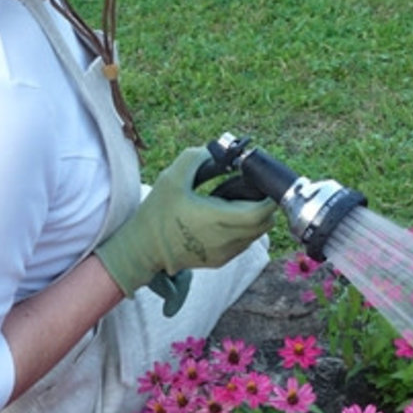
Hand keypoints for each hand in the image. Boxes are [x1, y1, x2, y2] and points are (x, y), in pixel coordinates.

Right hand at [94, 146, 276, 298]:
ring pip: (256, 234)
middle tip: (250, 187)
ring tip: (235, 201)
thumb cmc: (157, 213)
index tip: (261, 180)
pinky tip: (224, 217)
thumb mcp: (172, 177)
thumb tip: (217, 152)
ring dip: (254, 217)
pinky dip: (243, 229)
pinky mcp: (220, 261)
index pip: (262, 211)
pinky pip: (243, 243)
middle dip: (264, 204)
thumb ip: (197, 157)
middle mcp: (227, 239)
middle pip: (265, 223)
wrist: (143, 249)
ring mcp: (225, 253)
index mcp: (218, 218)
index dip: (269, 195)